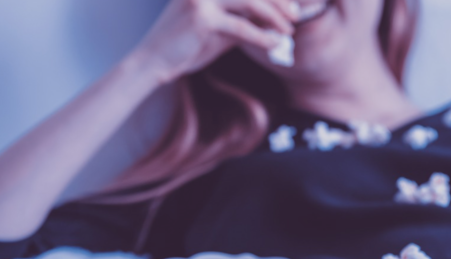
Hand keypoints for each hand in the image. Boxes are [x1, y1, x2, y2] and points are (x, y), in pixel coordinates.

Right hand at [128, 0, 297, 83]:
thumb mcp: (220, 30)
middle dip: (277, 1)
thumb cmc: (187, 46)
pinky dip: (261, 36)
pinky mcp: (201, 18)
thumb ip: (243, 21)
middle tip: (295, 16)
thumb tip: (274, 21)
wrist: (155, 62)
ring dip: (273, 17)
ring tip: (289, 30)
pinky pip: (241, 27)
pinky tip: (274, 44)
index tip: (291, 5)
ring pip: (249, 2)